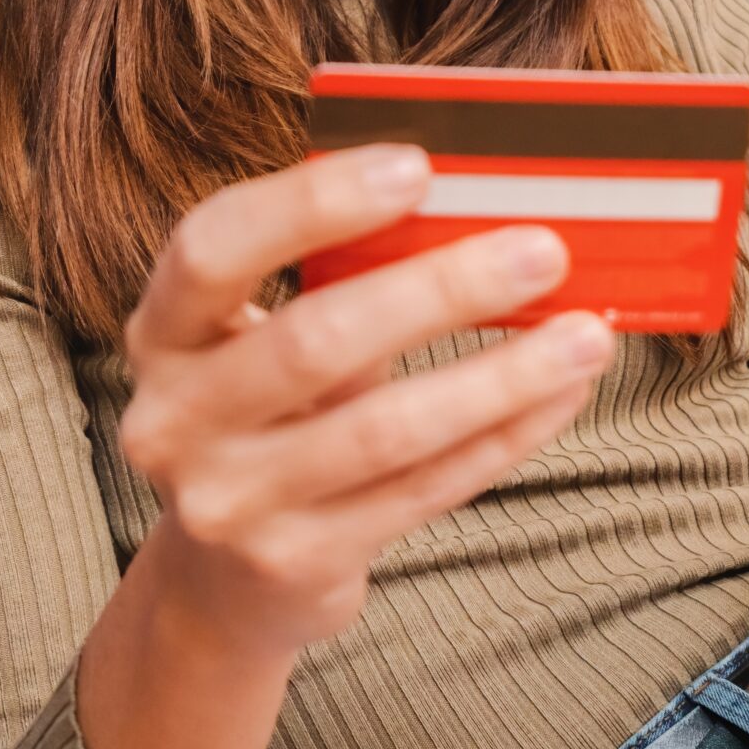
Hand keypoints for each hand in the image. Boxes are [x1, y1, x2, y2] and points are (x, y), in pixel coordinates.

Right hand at [115, 143, 617, 658]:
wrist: (224, 582)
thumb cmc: (272, 416)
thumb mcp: (267, 341)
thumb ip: (340, 278)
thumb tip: (482, 204)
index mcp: (163, 332)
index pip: (215, 248)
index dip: (312, 203)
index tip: (419, 167)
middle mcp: (174, 419)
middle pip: (314, 341)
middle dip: (441, 290)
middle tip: (543, 251)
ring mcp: (229, 502)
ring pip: (383, 430)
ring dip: (499, 376)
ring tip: (585, 334)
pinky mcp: (294, 564)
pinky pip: (421, 490)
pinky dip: (503, 436)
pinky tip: (561, 394)